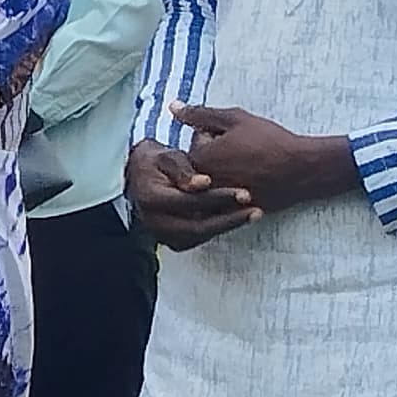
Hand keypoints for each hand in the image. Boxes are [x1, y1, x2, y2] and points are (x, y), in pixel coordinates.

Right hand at [124, 139, 258, 251]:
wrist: (140, 178)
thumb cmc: (157, 162)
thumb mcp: (167, 156)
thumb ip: (183, 168)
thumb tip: (203, 183)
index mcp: (151, 198)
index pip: (190, 202)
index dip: (218, 199)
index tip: (244, 193)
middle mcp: (153, 221)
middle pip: (196, 227)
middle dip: (228, 220)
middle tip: (256, 212)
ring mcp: (161, 234)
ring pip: (199, 236)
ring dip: (227, 227)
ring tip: (253, 215)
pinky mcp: (171, 240)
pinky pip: (198, 238)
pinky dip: (218, 229)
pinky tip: (238, 219)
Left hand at [170, 105, 357, 214]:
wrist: (301, 170)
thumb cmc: (269, 141)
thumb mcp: (234, 118)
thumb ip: (200, 113)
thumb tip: (172, 106)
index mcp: (199, 159)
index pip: (193, 144)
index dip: (213, 136)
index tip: (235, 138)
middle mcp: (202, 185)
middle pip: (197, 167)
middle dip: (214, 157)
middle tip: (243, 154)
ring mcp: (215, 203)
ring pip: (208, 185)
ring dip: (221, 175)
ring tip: (248, 167)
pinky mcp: (230, 215)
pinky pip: (220, 203)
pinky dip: (229, 193)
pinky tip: (248, 182)